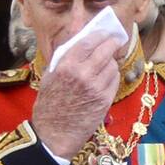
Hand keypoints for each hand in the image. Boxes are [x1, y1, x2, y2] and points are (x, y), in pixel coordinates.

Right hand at [31, 32, 122, 157]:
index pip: (89, 42)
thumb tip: (77, 30)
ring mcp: (96, 88)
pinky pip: (115, 80)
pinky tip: (105, 79)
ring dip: (111, 62)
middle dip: (112, 43)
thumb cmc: (49, 103)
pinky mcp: (104, 100)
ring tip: (105, 64)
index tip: (105, 32)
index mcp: (66, 66)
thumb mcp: (50, 75)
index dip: (100, 34)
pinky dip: (113, 76)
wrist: (53, 134)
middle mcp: (83, 74)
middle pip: (105, 51)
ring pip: (112, 65)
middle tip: (115, 40)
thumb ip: (65, 52)